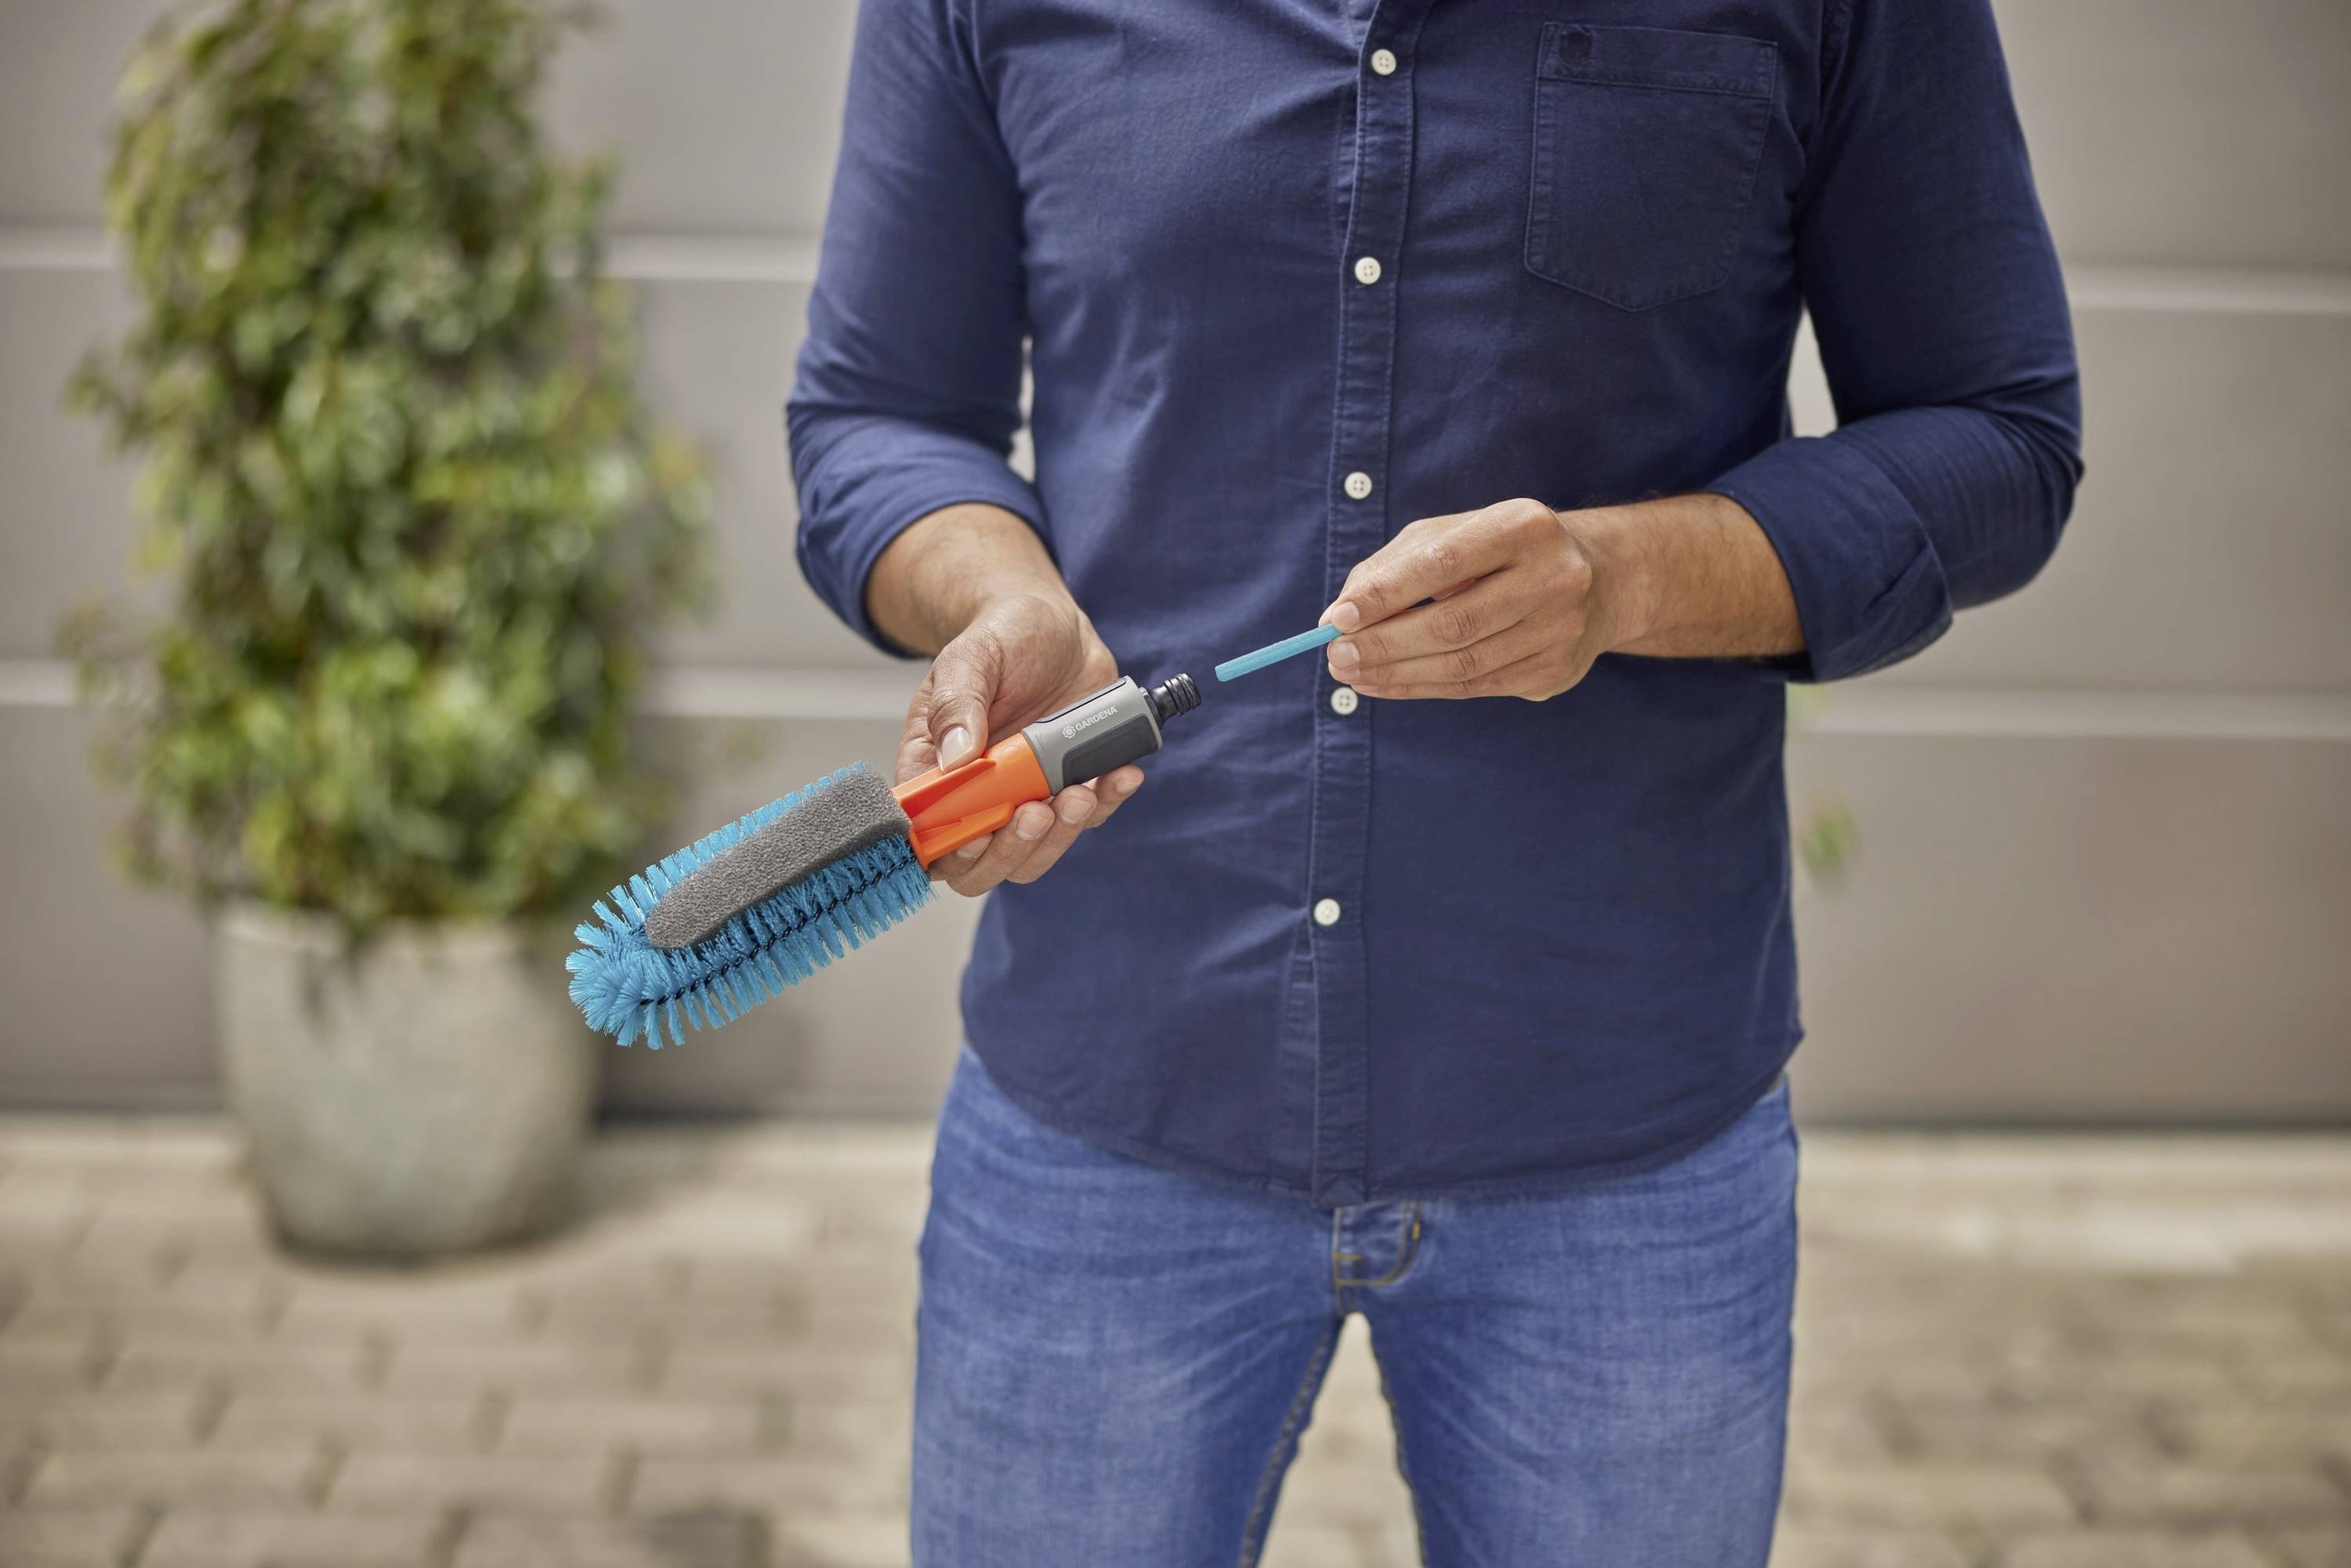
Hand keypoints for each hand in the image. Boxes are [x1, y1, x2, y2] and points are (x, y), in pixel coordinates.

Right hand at [895, 591, 1146, 894]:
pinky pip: (1087, 817)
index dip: (948, 848)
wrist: (1055, 624)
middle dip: (1011, 850)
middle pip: (981, 862)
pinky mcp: (1070, 785)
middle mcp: (978, 791)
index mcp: (936, 765)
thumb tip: (957, 757)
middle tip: (1038, 812)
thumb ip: (958, 704)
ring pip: (1035, 852)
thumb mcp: (971, 657)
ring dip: (1060, 836)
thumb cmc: (1001, 636)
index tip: (978, 832)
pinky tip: (1120, 775)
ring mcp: (1026, 794)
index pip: (927, 832)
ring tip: (1080, 794)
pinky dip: (1107, 803)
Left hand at [1323, 498, 1635, 700]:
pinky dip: (1421, 687)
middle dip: (1384, 645)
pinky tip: (1384, 683)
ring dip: (1396, 673)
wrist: (1599, 579)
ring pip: (1463, 666)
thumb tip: (1338, 616)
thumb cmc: (1501, 550)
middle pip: (1454, 624)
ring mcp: (1560, 630)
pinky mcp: (1555, 671)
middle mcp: (1553, 576)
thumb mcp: (1454, 534)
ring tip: (1350, 673)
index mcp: (1524, 526)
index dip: (1386, 595)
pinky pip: (1476, 687)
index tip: (1336, 618)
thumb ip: (1395, 566)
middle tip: (1335, 656)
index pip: (1443, 563)